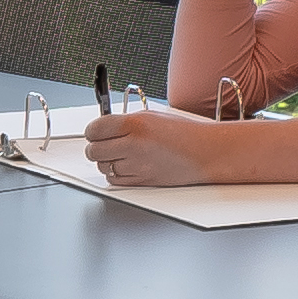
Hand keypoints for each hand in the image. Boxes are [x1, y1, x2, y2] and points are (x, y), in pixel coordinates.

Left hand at [78, 106, 211, 185]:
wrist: (205, 152)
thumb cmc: (183, 133)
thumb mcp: (151, 116)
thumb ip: (124, 122)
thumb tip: (102, 127)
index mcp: (135, 124)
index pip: (94, 129)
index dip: (93, 131)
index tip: (95, 131)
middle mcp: (133, 145)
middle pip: (94, 151)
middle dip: (96, 147)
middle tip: (104, 143)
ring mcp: (137, 166)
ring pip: (103, 167)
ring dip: (107, 161)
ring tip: (121, 154)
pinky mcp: (142, 181)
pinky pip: (114, 180)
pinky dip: (115, 174)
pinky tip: (126, 165)